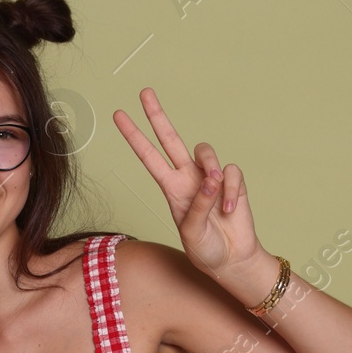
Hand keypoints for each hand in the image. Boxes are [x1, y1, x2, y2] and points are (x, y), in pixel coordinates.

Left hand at [112, 88, 264, 276]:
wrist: (232, 260)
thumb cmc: (206, 249)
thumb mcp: (192, 232)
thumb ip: (198, 205)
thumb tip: (211, 178)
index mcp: (170, 188)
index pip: (148, 157)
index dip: (134, 136)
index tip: (119, 116)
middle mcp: (188, 177)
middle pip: (170, 138)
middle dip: (157, 115)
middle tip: (144, 92)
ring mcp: (211, 177)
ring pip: (205, 151)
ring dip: (210, 168)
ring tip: (215, 192)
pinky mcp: (233, 181)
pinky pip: (231, 172)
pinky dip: (230, 190)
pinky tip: (228, 209)